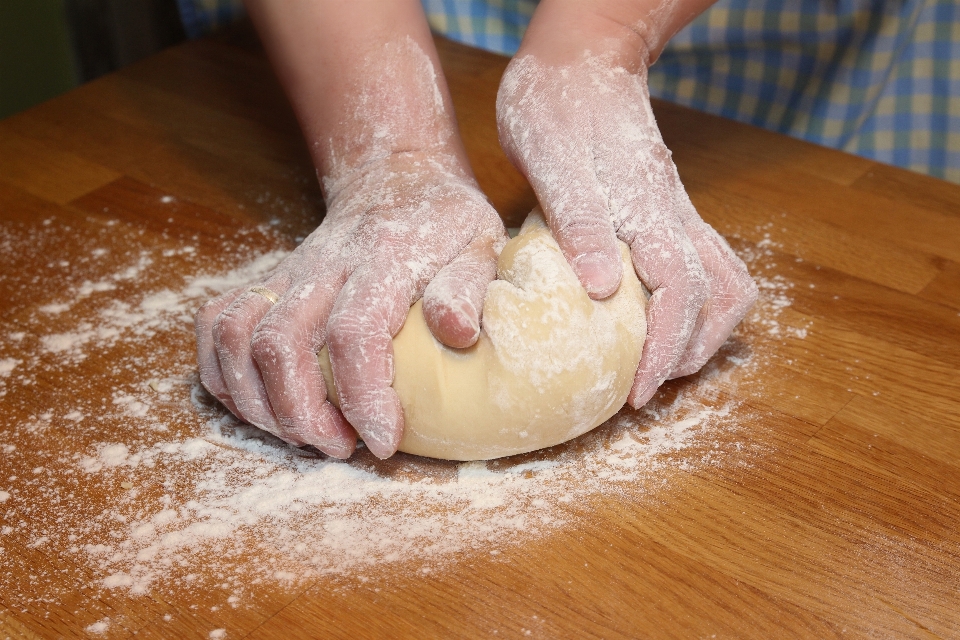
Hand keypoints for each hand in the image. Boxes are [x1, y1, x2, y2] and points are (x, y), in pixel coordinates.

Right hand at [195, 152, 504, 458]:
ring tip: (304, 435)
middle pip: (280, 344)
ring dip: (258, 402)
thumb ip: (468, 287)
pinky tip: (260, 404)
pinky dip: (222, 373)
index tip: (383, 441)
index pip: (354, 333)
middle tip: (341, 447)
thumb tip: (458, 333)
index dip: (362, 397)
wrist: (395, 178)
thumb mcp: (480, 244)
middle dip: (301, 414)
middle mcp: (324, 266)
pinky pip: (217, 324)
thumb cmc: (443, 222)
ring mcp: (287, 273)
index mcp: (383, 261)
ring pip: (237, 338)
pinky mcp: (266, 282)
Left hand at [497, 49, 756, 407]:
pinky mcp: (667, 210)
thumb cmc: (556, 103)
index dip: (664, 349)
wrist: (580, 57)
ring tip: (661, 365)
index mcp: (646, 208)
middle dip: (686, 354)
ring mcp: (676, 211)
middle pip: (716, 297)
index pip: (679, 291)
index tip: (638, 391)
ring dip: (703, 332)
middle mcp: (673, 213)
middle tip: (644, 390)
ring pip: (724, 281)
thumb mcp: (551, 157)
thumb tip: (602, 290)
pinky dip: (697, 304)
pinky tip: (660, 320)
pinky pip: (706, 264)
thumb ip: (578, 220)